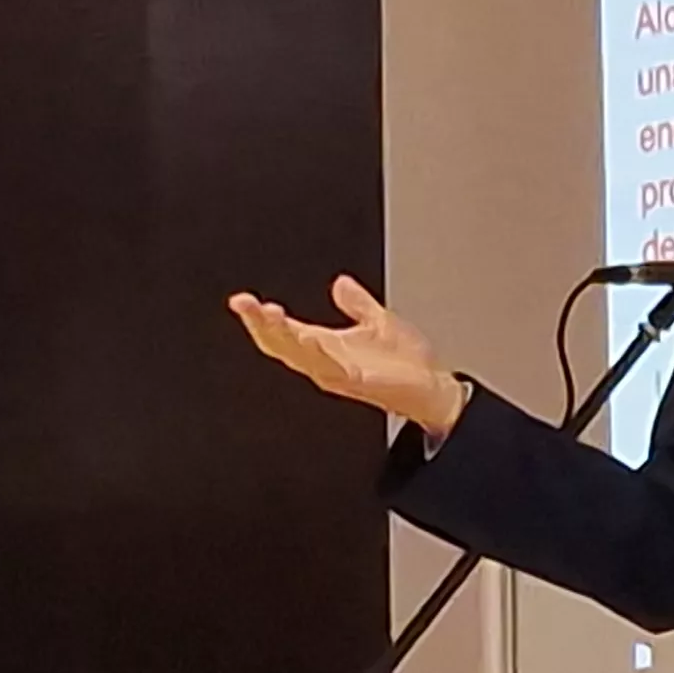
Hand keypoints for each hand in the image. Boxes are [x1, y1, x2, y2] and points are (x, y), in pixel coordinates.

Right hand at [229, 276, 468, 438]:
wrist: (432, 389)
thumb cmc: (405, 363)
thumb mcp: (377, 321)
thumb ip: (357, 304)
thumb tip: (340, 283)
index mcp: (324, 347)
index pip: (281, 332)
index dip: (258, 318)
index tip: (241, 300)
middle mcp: (325, 362)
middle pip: (281, 344)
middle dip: (259, 324)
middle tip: (245, 304)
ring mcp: (339, 373)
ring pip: (300, 356)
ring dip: (283, 335)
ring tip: (269, 314)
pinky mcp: (358, 380)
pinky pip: (332, 368)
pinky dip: (320, 354)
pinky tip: (310, 338)